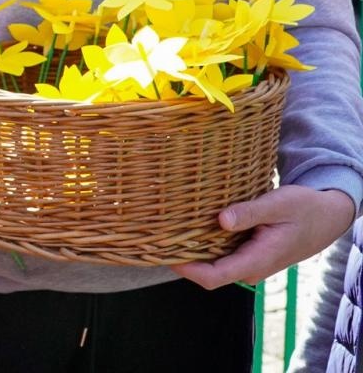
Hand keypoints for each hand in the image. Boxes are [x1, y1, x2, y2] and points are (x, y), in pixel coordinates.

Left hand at [172, 185, 355, 288]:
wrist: (327, 217)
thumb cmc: (303, 208)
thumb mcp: (278, 204)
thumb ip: (249, 213)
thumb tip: (221, 220)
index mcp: (257, 260)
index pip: (214, 276)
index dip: (186, 269)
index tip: (162, 252)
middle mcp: (250, 267)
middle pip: (207, 271)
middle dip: (181, 257)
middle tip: (153, 235)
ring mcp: (249, 262)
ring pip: (212, 262)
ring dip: (191, 248)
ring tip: (165, 227)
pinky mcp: (247, 254)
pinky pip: (220, 253)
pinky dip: (203, 241)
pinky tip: (188, 224)